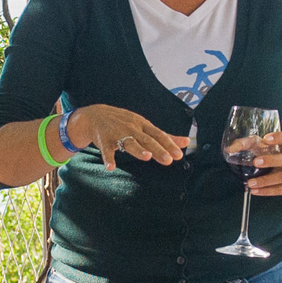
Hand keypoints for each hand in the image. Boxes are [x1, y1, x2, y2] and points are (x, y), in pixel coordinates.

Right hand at [65, 104, 189, 171]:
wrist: (95, 115)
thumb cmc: (124, 122)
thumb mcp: (144, 125)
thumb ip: (164, 136)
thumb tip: (186, 142)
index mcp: (143, 126)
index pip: (159, 135)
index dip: (169, 144)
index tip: (179, 155)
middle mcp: (132, 128)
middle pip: (147, 140)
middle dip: (158, 149)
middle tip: (168, 160)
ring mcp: (118, 134)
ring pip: (129, 142)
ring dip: (138, 150)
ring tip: (147, 157)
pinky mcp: (104, 140)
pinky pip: (106, 150)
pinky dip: (108, 158)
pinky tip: (111, 167)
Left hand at [240, 129, 281, 196]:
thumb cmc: (276, 154)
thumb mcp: (264, 146)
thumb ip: (247, 144)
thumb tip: (229, 149)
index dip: (280, 137)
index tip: (265, 139)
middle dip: (272, 160)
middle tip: (255, 162)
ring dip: (267, 180)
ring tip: (251, 183)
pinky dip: (267, 191)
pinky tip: (256, 191)